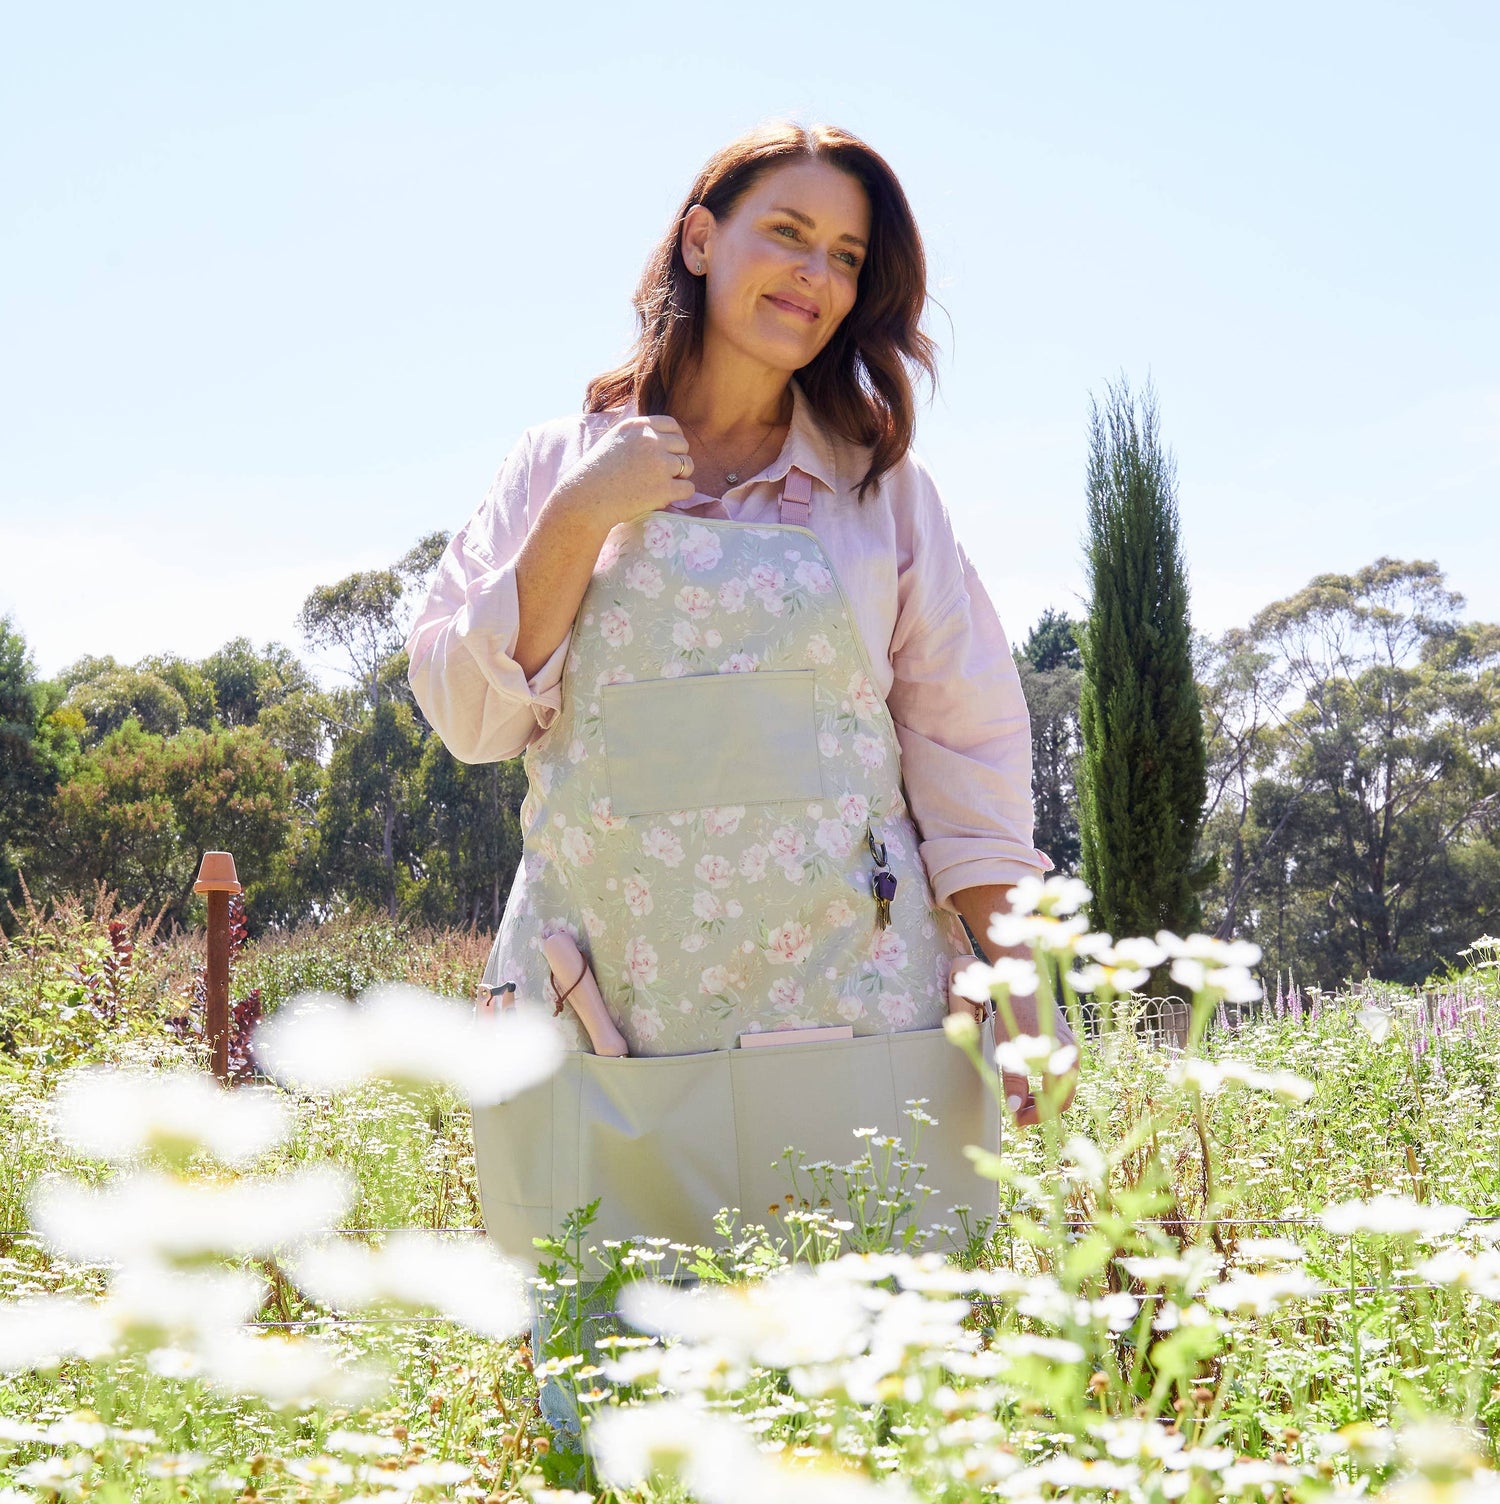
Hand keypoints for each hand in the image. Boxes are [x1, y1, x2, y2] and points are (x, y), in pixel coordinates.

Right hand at [550, 415, 695, 531]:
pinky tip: (665, 497)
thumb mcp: (614, 440)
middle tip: (662, 474)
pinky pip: (688, 488)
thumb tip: (663, 436)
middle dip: (677, 458)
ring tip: (662, 485)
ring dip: (680, 476)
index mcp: (638, 426)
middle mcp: (650, 440)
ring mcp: (659, 463)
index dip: (674, 439)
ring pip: (688, 465)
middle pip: (683, 445)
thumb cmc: (596, 474)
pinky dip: (680, 494)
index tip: (669, 452)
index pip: (672, 425)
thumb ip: (637, 435)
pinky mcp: (664, 488)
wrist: (586, 499)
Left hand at [992, 989, 1078, 1127]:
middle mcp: (1071, 1057)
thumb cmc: (1015, 1012)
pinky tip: (1028, 1082)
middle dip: (1040, 1110)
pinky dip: (1045, 1084)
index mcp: (1061, 1059)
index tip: (1017, 1122)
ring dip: (1042, 1097)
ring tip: (1020, 1099)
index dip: (1036, 1116)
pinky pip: (1060, 1073)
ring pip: (1061, 1086)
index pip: (1056, 1102)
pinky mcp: (1064, 1045)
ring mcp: (1069, 1051)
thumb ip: (1014, 1081)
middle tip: (1017, 1114)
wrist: (1026, 980)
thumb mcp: (1010, 1049)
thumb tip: (1015, 1110)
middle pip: (1063, 1097)